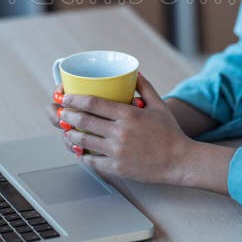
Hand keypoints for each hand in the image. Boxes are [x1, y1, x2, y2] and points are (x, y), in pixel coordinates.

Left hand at [55, 74, 193, 184]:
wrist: (179, 160)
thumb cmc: (170, 132)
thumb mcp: (159, 105)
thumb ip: (145, 87)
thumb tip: (134, 73)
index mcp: (128, 114)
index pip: (93, 103)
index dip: (75, 99)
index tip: (66, 97)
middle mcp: (120, 132)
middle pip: (84, 121)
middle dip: (68, 116)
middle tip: (61, 113)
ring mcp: (117, 151)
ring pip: (84, 141)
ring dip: (71, 135)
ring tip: (68, 131)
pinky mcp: (118, 168)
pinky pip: (93, 161)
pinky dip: (83, 155)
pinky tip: (80, 151)